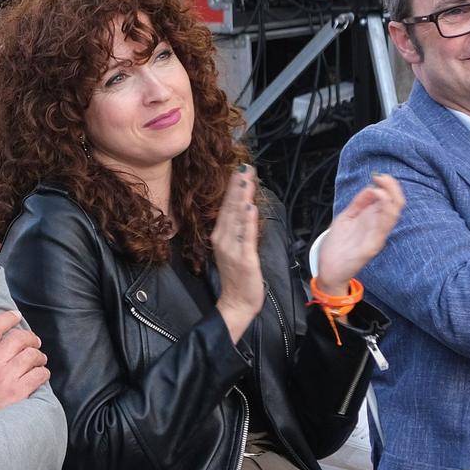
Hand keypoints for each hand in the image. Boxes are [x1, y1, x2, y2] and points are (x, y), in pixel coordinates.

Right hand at [0, 309, 48, 418]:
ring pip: (32, 355)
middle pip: (19, 338)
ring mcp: (6, 377)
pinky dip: (43, 373)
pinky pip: (40, 374)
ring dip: (39, 357)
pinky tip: (40, 376)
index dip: (8, 317)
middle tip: (35, 343)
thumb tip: (3, 341)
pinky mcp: (18, 392)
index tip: (16, 315)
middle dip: (31, 338)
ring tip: (39, 361)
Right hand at [211, 166, 263, 337]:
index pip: (226, 207)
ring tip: (246, 179)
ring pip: (237, 218)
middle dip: (238, 186)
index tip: (240, 168)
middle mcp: (223, 239)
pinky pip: (246, 237)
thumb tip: (244, 208)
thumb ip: (238, 229)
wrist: (235, 304)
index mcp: (220, 236)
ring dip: (242, 197)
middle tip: (244, 165)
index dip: (233, 187)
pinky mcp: (244, 259)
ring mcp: (232, 249)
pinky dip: (247, 222)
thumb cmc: (237, 278)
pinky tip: (249, 207)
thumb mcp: (235, 249)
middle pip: (230, 208)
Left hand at [317, 174, 404, 294]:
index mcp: (372, 220)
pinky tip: (379, 200)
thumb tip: (371, 187)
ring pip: (393, 215)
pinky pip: (383, 228)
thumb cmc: (337, 246)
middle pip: (396, 205)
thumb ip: (358, 203)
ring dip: (391, 198)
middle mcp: (377, 227)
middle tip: (383, 178)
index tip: (380, 176)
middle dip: (393, 189)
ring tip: (382, 186)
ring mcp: (376, 237)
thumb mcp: (346, 217)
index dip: (388, 186)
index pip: (389, 200)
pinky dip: (384, 212)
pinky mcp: (372, 246)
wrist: (328, 268)